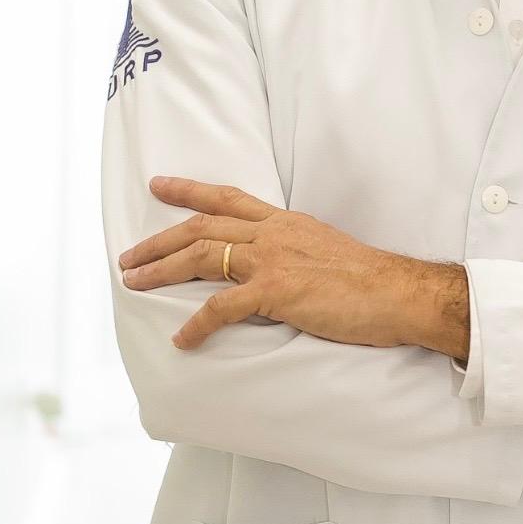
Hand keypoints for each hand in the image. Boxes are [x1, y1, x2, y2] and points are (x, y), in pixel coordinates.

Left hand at [117, 176, 410, 349]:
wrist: (395, 292)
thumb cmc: (366, 279)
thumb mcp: (323, 249)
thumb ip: (291, 251)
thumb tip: (269, 267)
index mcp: (285, 222)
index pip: (227, 197)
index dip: (189, 189)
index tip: (158, 185)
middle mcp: (274, 233)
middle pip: (203, 225)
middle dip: (159, 240)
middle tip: (127, 256)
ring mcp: (273, 260)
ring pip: (203, 255)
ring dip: (162, 270)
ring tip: (134, 284)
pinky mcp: (277, 291)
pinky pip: (222, 307)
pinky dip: (196, 324)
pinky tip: (181, 338)